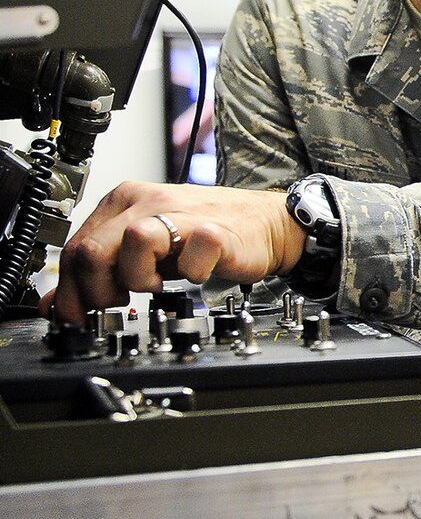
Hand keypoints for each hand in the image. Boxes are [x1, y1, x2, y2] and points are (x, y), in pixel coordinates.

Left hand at [51, 181, 303, 322]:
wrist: (264, 224)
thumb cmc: (203, 237)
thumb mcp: (144, 253)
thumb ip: (101, 273)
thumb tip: (57, 305)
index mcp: (124, 203)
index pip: (75, 248)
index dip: (70, 292)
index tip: (80, 315)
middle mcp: (147, 202)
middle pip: (92, 249)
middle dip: (96, 291)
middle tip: (117, 303)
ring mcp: (182, 214)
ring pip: (132, 242)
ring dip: (137, 278)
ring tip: (154, 285)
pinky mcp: (214, 232)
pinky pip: (191, 254)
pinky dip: (189, 275)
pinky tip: (193, 276)